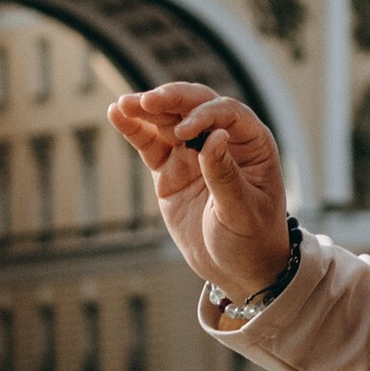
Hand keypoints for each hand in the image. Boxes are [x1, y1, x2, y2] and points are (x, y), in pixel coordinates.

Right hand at [108, 81, 292, 298]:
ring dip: (146, 109)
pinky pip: (151, 144)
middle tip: (147, 101)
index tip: (183, 132)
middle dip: (170, 101)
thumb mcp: (242, 211)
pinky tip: (117, 113)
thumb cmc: (252, 240)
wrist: (237, 269)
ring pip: (168, 121)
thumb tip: (214, 137)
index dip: (203, 116)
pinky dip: (134, 129)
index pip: (226, 113)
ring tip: (123, 104)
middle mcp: (222, 139)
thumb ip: (225, 175)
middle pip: (194, 106)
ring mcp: (193, 153)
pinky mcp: (170, 169)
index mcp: (251, 142)